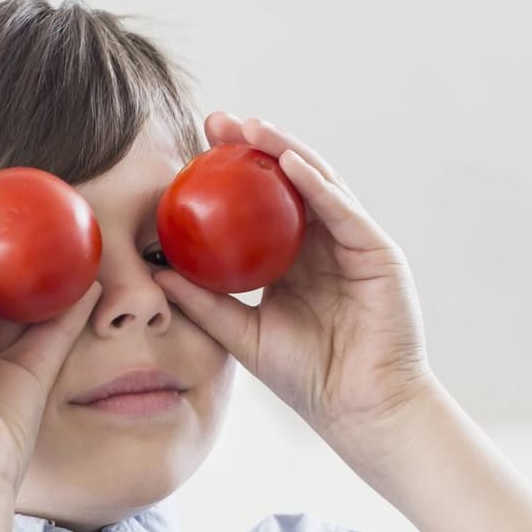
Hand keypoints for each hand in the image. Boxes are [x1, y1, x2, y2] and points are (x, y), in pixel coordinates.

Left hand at [152, 112, 436, 447]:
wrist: (359, 409)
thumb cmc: (308, 377)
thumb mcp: (242, 333)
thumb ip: (204, 302)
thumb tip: (155, 274)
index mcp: (294, 259)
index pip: (259, 205)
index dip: (229, 174)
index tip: (191, 149)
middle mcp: (324, 243)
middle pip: (287, 181)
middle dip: (253, 147)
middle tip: (215, 121)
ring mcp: (352, 243)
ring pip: (317, 182)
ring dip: (283, 150)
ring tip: (249, 128)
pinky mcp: (377, 251)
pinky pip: (343, 209)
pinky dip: (316, 184)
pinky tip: (288, 162)